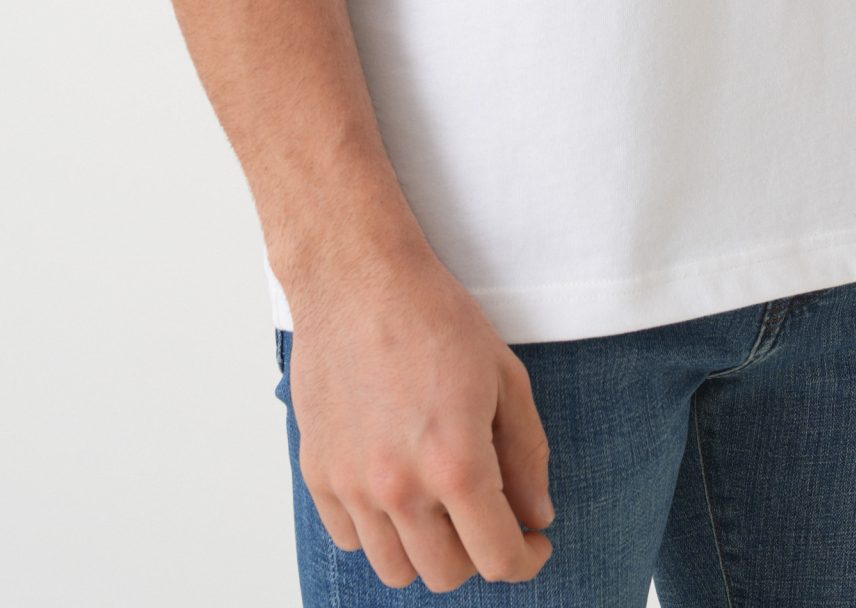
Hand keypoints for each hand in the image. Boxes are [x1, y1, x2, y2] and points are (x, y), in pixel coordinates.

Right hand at [285, 243, 555, 588]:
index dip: (526, 558)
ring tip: (441, 503)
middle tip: (490, 512)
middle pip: (445, 575)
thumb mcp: (507, 376)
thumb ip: (527, 455)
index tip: (533, 541)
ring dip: (426, 549)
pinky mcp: (318, 475)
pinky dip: (379, 528)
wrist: (358, 278)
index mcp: (456, 464)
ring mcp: (351, 486)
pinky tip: (397, 484)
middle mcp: (400, 488)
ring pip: (395, 569)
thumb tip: (537, 516)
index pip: (497, 559)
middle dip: (479, 552)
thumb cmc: (436, 317)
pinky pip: (352, 538)